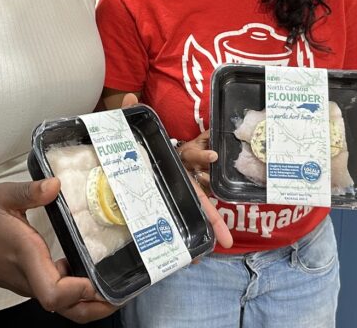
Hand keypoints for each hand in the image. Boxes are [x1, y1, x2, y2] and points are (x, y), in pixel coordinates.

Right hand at [0, 181, 116, 322]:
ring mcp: (26, 282)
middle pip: (63, 309)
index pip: (51, 293)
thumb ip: (30, 191)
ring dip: (86, 300)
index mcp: (25, 257)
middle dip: (93, 308)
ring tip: (112, 283)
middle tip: (120, 294)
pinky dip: (72, 291)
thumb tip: (56, 185)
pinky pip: (52, 292)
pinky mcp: (24, 280)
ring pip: (60, 304)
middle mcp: (28, 277)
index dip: (74, 293)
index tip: (92, 280)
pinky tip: (85, 272)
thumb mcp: (1, 196)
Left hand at [114, 96, 230, 249]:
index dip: (202, 155)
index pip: (192, 157)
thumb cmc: (137, 144)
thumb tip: (128, 97)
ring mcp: (174, 194)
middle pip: (200, 199)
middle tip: (228, 240)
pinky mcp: (163, 206)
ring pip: (193, 215)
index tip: (213, 155)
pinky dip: (181, 242)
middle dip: (214, 219)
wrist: (130, 154)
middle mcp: (181, 179)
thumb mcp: (133, 132)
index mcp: (176, 160)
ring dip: (202, 234)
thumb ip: (130, 114)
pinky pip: (176, 223)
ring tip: (205, 256)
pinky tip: (188, 259)